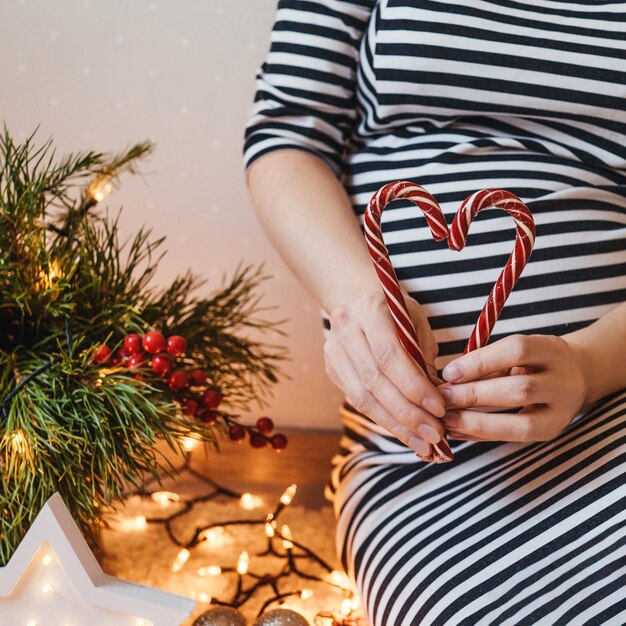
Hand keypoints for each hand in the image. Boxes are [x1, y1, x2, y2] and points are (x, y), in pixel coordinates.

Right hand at [324, 290, 446, 455]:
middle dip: (407, 413)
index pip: (390, 356)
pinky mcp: (331, 369)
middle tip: (434, 435)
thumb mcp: (416, 323)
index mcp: (370, 310)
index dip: (414, 387)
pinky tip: (404, 432)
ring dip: (395, 425)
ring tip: (422, 442)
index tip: (439, 409)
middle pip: (375, 381)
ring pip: (362, 398)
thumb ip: (424, 357)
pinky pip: (357, 401)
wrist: (358, 300)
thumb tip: (438, 402)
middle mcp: (346, 328)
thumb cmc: (396, 312)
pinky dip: (383, 419)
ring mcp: (333, 350)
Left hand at [439, 334, 588, 441]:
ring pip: (521, 424)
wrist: (576, 375)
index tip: (449, 372)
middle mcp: (563, 381)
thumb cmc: (533, 360)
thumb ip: (487, 362)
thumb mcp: (517, 352)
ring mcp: (562, 412)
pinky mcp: (552, 432)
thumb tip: (447, 380)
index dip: (480, 362)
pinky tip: (458, 431)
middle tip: (442, 398)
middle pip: (520, 390)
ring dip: (477, 423)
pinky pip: (515, 438)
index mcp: (551, 350)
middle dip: (475, 395)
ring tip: (446, 420)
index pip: (517, 351)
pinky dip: (482, 435)